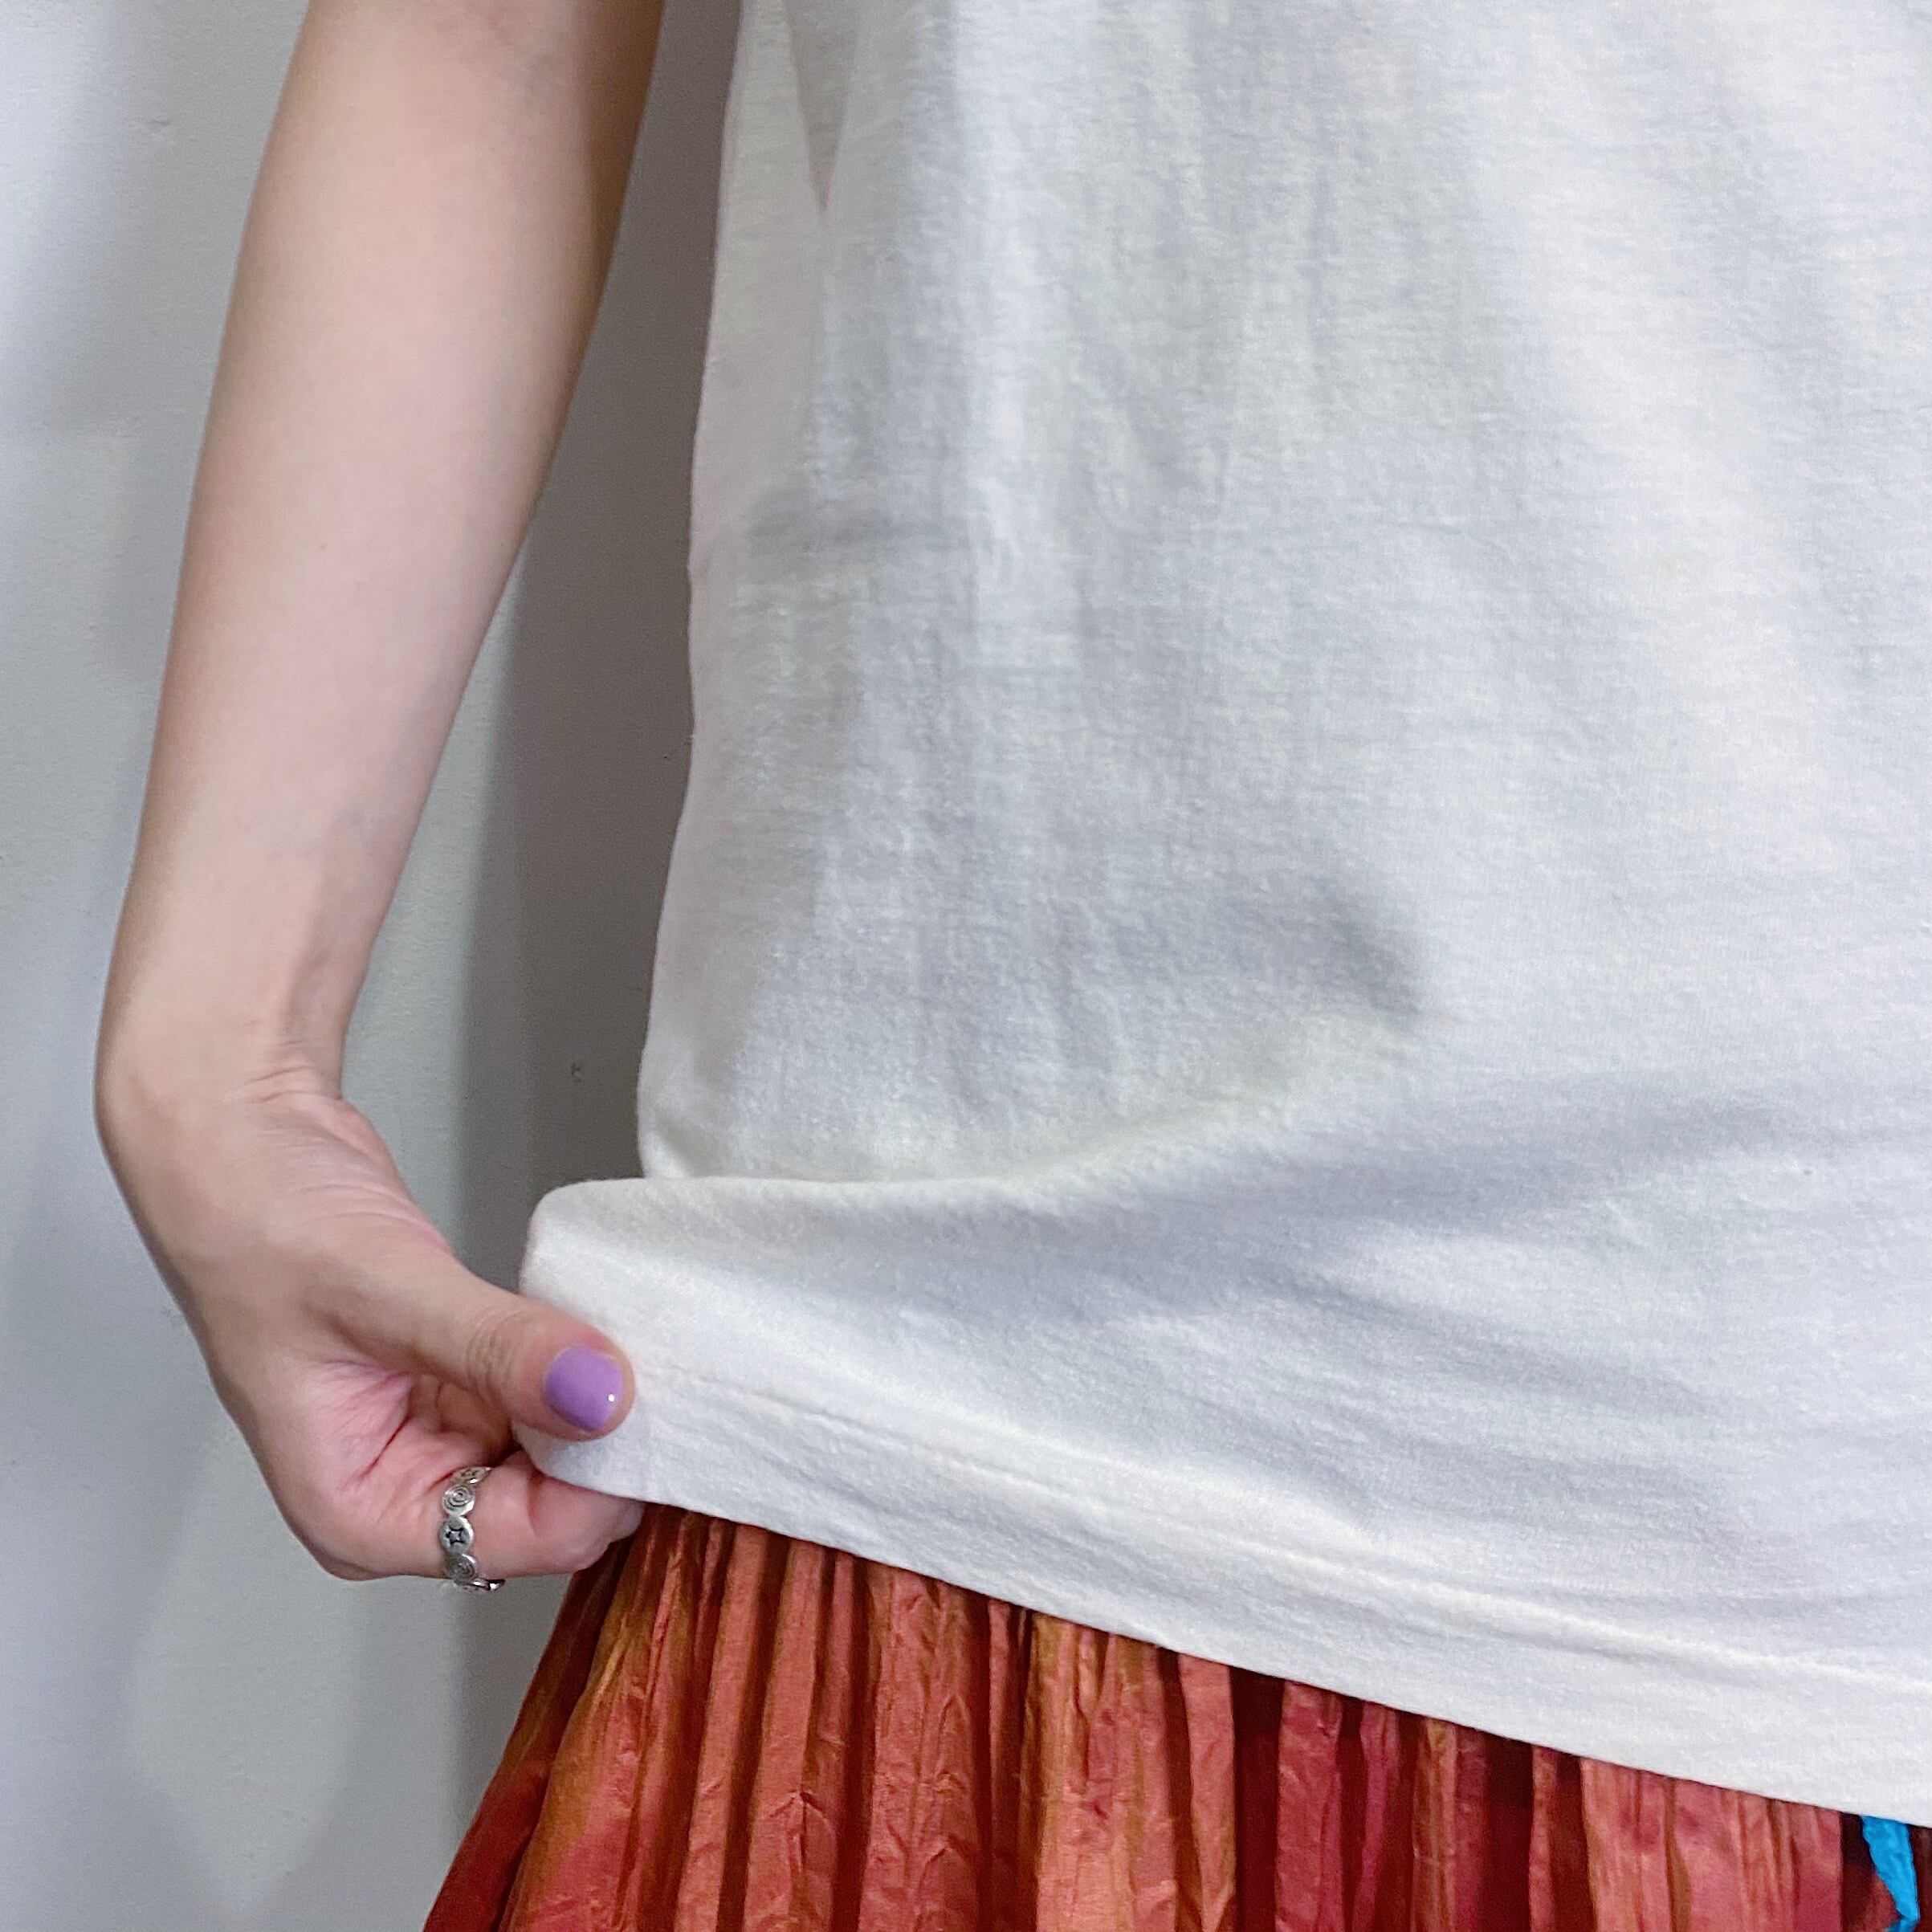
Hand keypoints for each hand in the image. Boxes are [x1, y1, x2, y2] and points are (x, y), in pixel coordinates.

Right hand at [96, 1053, 643, 1581]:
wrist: (246, 1143)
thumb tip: (599, 1394)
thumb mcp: (387, 1290)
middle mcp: (402, 1491)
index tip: (645, 1418)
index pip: (509, 1542)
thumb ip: (498, 1349)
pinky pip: (549, 1399)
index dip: (587, 1492)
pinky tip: (599, 1328)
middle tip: (661, 1374)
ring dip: (597, 1406)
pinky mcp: (467, 1385)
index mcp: (358, 1512)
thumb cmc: (261, 1224)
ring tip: (632, 1343)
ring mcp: (438, 1438)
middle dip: (602, 1450)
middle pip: (547, 1510)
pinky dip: (579, 1369)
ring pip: (559, 1456)